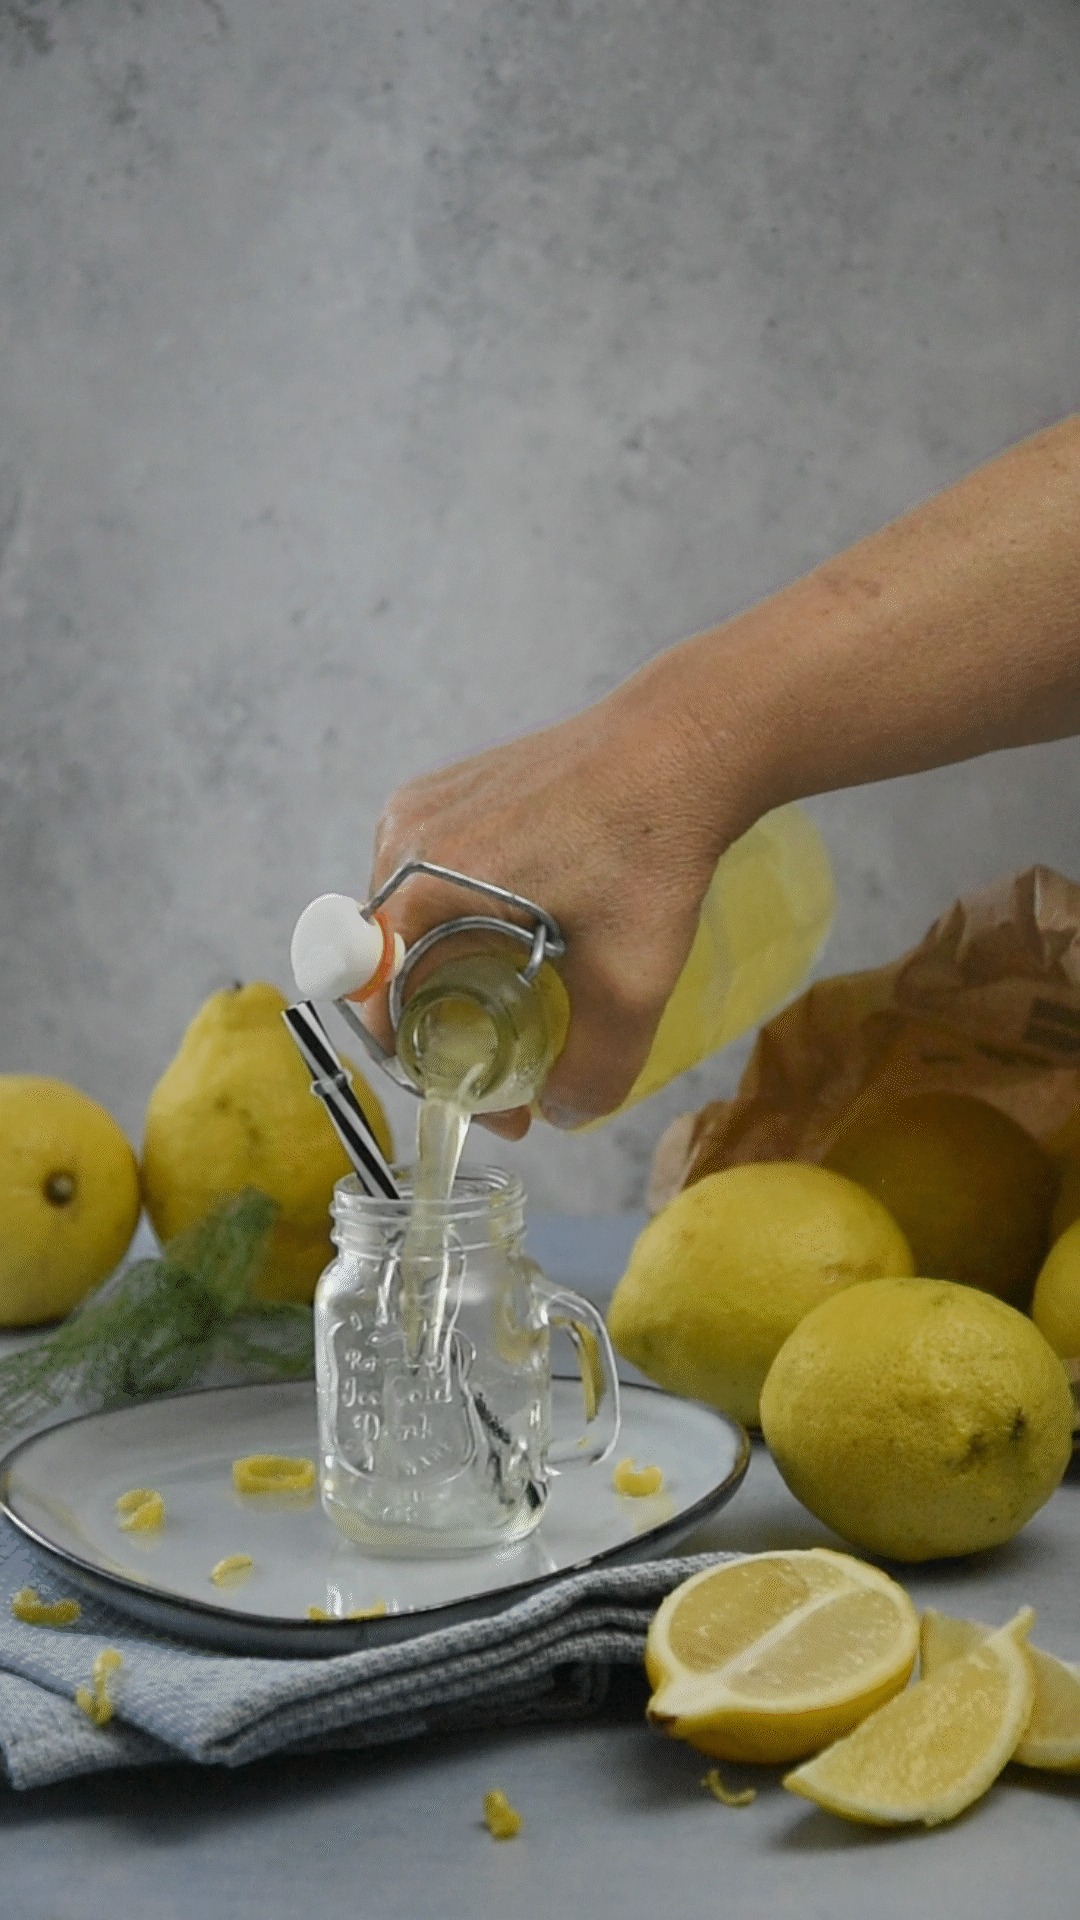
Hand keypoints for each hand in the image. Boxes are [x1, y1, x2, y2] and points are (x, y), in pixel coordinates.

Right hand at [364, 664, 751, 1134]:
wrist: (683, 742)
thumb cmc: (651, 849)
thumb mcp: (631, 983)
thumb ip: (596, 1068)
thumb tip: (566, 1116)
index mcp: (419, 888)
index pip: (379, 1006)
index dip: (423, 1066)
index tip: (480, 1093)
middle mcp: (400, 840)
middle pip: (392, 965)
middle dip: (443, 1023)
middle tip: (510, 1059)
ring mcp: (422, 807)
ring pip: (412, 921)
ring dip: (451, 968)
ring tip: (521, 999)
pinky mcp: (451, 789)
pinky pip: (433, 876)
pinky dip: (464, 917)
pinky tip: (525, 933)